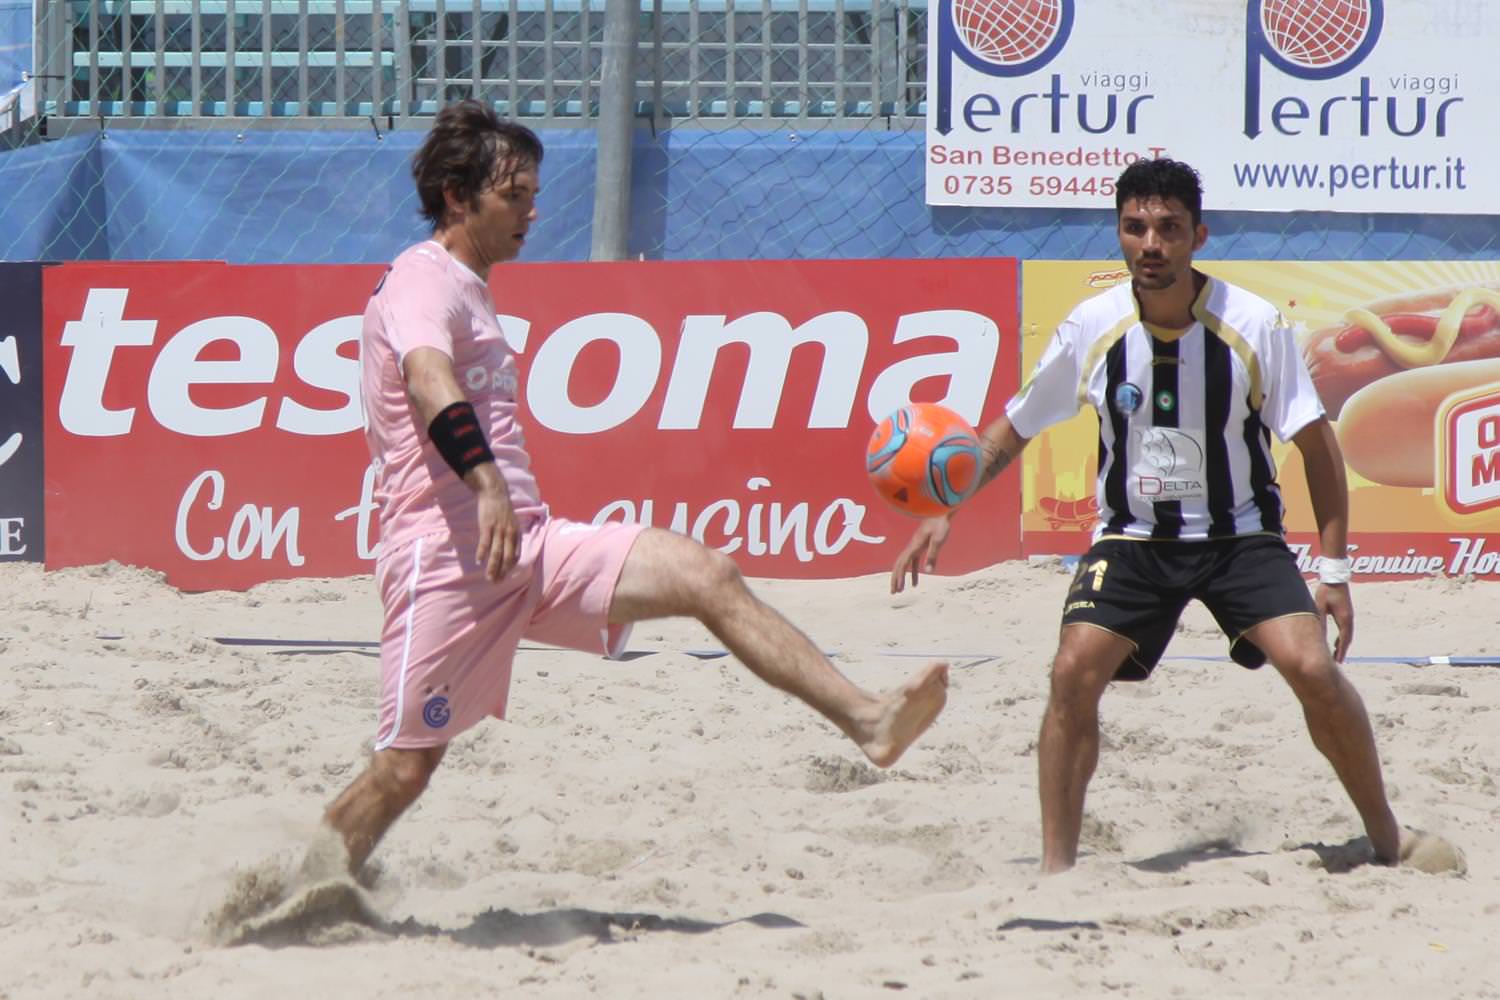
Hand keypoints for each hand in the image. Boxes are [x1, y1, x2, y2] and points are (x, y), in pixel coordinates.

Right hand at [467, 464, 518, 580]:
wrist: (495, 493)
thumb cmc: (502, 509)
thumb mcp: (512, 523)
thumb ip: (511, 536)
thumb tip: (508, 549)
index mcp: (516, 534)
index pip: (516, 555)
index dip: (510, 567)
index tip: (504, 575)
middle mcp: (509, 534)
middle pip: (507, 558)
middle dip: (502, 572)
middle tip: (496, 582)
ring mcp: (498, 531)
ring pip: (496, 554)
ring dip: (492, 568)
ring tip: (489, 578)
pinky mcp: (487, 526)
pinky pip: (485, 543)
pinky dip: (482, 554)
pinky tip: (479, 562)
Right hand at [890, 515, 952, 593]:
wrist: (941, 510)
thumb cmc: (940, 524)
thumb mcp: (938, 540)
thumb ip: (933, 555)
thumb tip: (928, 572)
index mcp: (914, 546)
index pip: (903, 564)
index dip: (899, 577)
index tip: (898, 589)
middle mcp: (912, 547)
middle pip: (899, 565)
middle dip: (895, 579)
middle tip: (893, 593)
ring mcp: (915, 547)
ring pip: (904, 565)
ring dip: (901, 577)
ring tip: (900, 590)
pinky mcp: (920, 547)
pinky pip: (912, 563)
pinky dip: (912, 573)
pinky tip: (915, 583)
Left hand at [1316, 583, 1353, 661]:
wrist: (1335, 578)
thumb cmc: (1326, 591)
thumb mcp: (1320, 607)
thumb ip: (1320, 621)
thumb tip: (1318, 635)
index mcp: (1344, 619)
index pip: (1344, 639)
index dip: (1341, 651)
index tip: (1337, 661)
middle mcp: (1349, 619)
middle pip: (1347, 639)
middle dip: (1342, 651)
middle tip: (1337, 662)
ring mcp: (1349, 616)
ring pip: (1347, 635)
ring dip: (1343, 645)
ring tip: (1337, 655)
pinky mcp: (1347, 613)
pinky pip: (1346, 629)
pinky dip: (1343, 638)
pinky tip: (1337, 642)